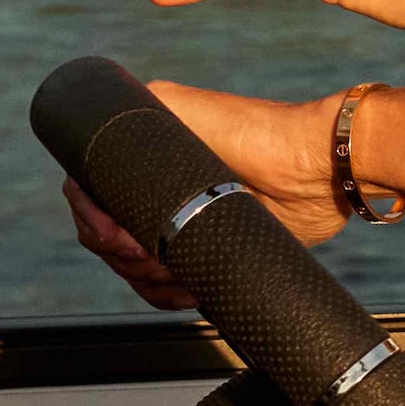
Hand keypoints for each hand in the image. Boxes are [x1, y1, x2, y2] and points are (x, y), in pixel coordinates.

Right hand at [59, 80, 344, 307]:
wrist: (317, 171)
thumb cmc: (257, 135)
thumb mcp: (186, 113)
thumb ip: (135, 121)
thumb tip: (90, 148)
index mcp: (141, 153)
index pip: (87, 191)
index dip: (91, 218)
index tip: (114, 236)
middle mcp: (154, 186)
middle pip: (103, 233)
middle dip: (120, 252)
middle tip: (149, 253)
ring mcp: (178, 220)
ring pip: (131, 264)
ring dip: (144, 277)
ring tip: (173, 271)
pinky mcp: (204, 250)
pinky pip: (167, 284)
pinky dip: (167, 293)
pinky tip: (186, 290)